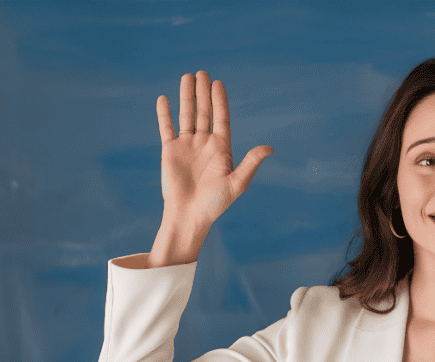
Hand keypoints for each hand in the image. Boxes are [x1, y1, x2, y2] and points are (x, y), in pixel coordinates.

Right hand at [156, 70, 273, 225]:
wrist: (190, 215)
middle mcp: (204, 143)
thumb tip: (270, 148)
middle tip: (202, 73)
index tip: (218, 83)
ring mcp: (187, 145)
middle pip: (204, 112)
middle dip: (203, 93)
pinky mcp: (170, 151)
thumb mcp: (237, 183)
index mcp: (222, 148)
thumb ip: (251, 163)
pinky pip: (166, 128)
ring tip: (187, 77)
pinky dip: (164, 114)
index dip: (220, 101)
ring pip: (186, 115)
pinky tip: (164, 99)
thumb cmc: (215, 203)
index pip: (222, 118)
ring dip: (186, 97)